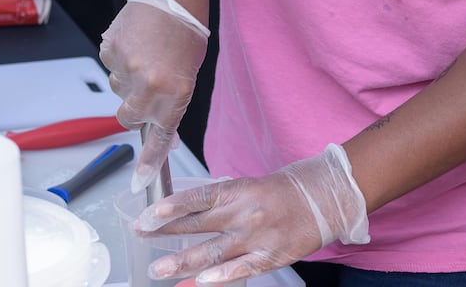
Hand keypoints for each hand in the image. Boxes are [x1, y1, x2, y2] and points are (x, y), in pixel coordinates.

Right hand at [99, 0, 208, 191]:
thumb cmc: (185, 34)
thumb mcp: (188, 75)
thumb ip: (174, 104)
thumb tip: (166, 136)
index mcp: (175, 92)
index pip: (160, 136)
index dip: (149, 162)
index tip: (141, 181)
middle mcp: (149, 84)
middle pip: (129, 118)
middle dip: (135, 108)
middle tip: (147, 86)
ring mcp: (127, 68)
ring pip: (117, 90)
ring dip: (127, 80)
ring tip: (145, 55)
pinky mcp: (110, 51)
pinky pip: (110, 66)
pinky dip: (119, 59)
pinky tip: (134, 43)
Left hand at [135, 144, 369, 283]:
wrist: (324, 197)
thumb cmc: (282, 191)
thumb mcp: (248, 186)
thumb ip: (221, 200)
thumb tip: (187, 213)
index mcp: (239, 191)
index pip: (199, 198)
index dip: (172, 207)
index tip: (148, 215)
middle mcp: (245, 213)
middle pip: (199, 225)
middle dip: (167, 232)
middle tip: (141, 237)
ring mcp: (258, 236)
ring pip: (215, 251)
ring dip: (184, 261)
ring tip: (159, 269)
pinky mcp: (271, 256)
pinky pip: (243, 268)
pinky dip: (222, 276)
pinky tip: (202, 282)